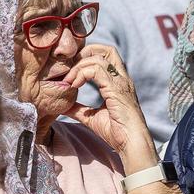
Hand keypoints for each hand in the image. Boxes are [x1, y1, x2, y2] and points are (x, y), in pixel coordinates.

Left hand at [64, 44, 155, 166]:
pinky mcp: (117, 89)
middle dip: (84, 54)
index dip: (87, 57)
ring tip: (69, 81)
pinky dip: (82, 74)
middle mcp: (121, 78)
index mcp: (118, 82)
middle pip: (106, 49)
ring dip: (79, 66)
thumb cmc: (117, 133)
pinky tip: (75, 85)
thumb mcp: (91, 117)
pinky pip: (97, 70)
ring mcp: (121, 82)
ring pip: (98, 58)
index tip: (72, 71)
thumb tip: (62, 106)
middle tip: (70, 70)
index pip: (106, 55)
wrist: (131, 144)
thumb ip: (78, 109)